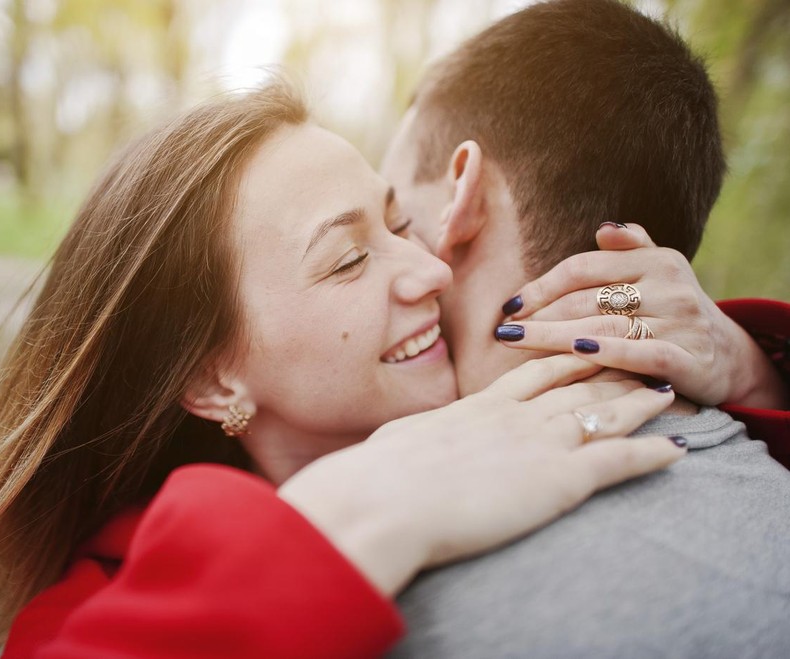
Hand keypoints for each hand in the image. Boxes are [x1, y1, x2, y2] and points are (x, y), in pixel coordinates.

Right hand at [277, 355, 684, 596]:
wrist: (388, 498)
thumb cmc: (380, 476)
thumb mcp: (399, 443)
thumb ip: (417, 437)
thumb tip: (402, 439)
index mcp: (478, 408)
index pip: (532, 375)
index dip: (564, 358)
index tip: (584, 346)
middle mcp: (516, 416)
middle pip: (576, 384)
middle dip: (611, 369)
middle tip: (641, 357)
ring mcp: (540, 443)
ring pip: (604, 412)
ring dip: (639, 403)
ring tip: (668, 393)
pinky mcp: (558, 479)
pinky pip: (617, 461)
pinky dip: (651, 453)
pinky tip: (677, 450)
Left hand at [496, 223, 788, 408]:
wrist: (730, 357)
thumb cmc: (676, 312)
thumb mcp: (660, 273)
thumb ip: (632, 248)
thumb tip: (603, 229)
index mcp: (655, 261)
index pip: (583, 269)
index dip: (542, 286)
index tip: (509, 305)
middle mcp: (668, 287)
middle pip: (585, 299)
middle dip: (537, 314)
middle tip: (501, 330)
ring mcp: (679, 322)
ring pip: (603, 326)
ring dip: (552, 336)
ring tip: (515, 342)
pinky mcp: (689, 358)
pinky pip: (641, 354)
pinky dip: (607, 352)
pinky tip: (575, 352)